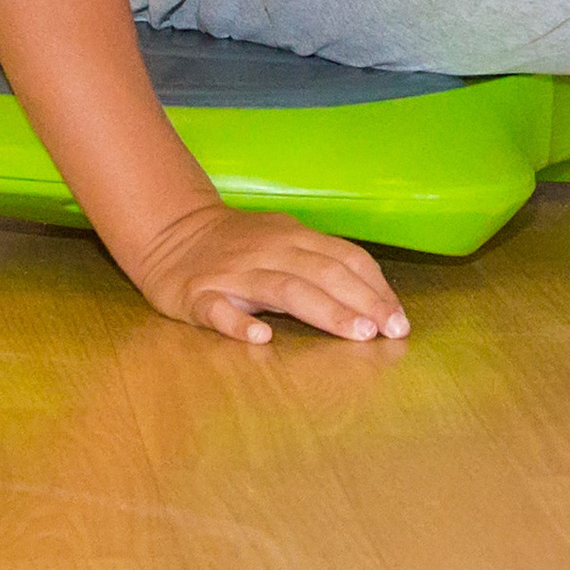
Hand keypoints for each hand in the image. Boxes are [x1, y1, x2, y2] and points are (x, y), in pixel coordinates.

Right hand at [132, 202, 409, 345]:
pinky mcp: (199, 295)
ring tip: (355, 333)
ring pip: (284, 289)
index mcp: (294, 237)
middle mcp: (269, 251)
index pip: (345, 258)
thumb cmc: (240, 245)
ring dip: (324, 310)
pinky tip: (262, 337)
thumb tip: (372, 298)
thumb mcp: (284, 242)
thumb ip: (321, 263)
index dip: (376, 288)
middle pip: (323, 273)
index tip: (399, 320)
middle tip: (390, 331)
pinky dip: (241, 324)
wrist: (170, 232)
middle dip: (362, 302)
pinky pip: (220, 310)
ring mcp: (234, 273)